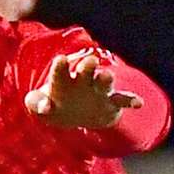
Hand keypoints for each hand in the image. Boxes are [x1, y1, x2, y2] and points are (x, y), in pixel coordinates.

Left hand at [25, 52, 142, 128]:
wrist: (75, 114)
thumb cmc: (54, 104)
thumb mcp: (39, 106)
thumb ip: (35, 103)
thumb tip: (43, 107)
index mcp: (63, 79)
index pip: (60, 71)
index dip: (60, 66)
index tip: (60, 59)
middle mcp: (82, 80)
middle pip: (85, 70)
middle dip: (87, 66)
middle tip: (89, 60)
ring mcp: (98, 90)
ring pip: (104, 82)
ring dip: (106, 78)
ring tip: (107, 75)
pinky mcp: (111, 103)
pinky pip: (122, 100)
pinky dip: (130, 100)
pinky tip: (138, 103)